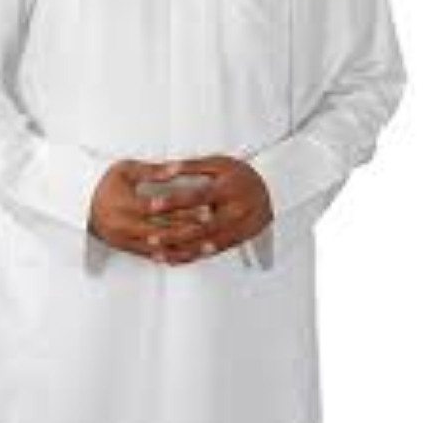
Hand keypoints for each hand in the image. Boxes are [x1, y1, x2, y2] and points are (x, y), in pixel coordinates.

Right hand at [88, 159, 217, 262]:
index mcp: (123, 204)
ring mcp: (124, 240)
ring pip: (160, 247)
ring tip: (207, 244)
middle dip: (189, 228)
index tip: (205, 205)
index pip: (158, 209)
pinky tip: (189, 254)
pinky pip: (151, 256)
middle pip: (162, 230)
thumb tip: (177, 168)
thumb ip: (152, 170)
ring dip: (185, 246)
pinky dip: (171, 255)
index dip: (182, 208)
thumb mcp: (126, 169)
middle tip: (212, 224)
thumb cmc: (105, 182)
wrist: (81, 203)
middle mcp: (123, 226)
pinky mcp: (126, 248)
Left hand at [141, 154, 273, 265]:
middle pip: (200, 227)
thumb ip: (193, 167)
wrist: (273, 191)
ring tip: (155, 251)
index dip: (174, 201)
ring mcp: (237, 229)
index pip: (198, 196)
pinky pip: (210, 253)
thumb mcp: (220, 163)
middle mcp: (235, 212)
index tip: (152, 205)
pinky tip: (170, 258)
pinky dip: (189, 257)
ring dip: (178, 249)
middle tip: (149, 237)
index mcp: (229, 189)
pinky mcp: (236, 241)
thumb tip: (165, 169)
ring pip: (204, 244)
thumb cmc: (239, 174)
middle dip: (173, 233)